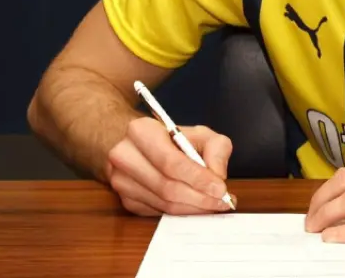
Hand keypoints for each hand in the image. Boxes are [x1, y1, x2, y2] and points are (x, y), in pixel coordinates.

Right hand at [105, 116, 235, 215]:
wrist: (140, 145)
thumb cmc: (172, 139)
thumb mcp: (200, 133)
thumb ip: (216, 149)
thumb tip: (218, 177)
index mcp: (141, 132)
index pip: (171, 162)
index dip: (198, 179)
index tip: (221, 189)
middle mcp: (125, 156)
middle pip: (167, 187)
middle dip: (200, 198)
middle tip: (223, 201)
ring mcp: (121, 180)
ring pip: (163, 203)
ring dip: (193, 208)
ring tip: (214, 204)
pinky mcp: (125, 200)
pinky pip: (157, 212)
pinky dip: (181, 212)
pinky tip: (196, 206)